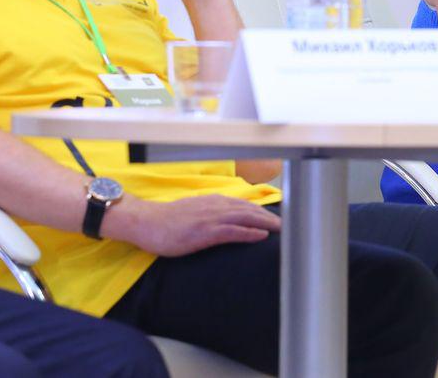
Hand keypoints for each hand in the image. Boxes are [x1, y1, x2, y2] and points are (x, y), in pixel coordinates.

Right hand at [108, 194, 280, 256]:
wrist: (146, 222)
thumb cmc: (168, 220)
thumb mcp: (195, 212)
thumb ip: (212, 214)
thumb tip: (228, 220)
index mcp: (214, 202)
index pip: (245, 205)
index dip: (263, 212)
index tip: (279, 218)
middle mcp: (216, 207)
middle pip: (251, 210)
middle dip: (271, 217)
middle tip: (290, 225)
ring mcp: (211, 219)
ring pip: (246, 218)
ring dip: (266, 223)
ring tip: (283, 229)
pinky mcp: (204, 232)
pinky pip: (232, 231)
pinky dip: (249, 233)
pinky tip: (261, 236)